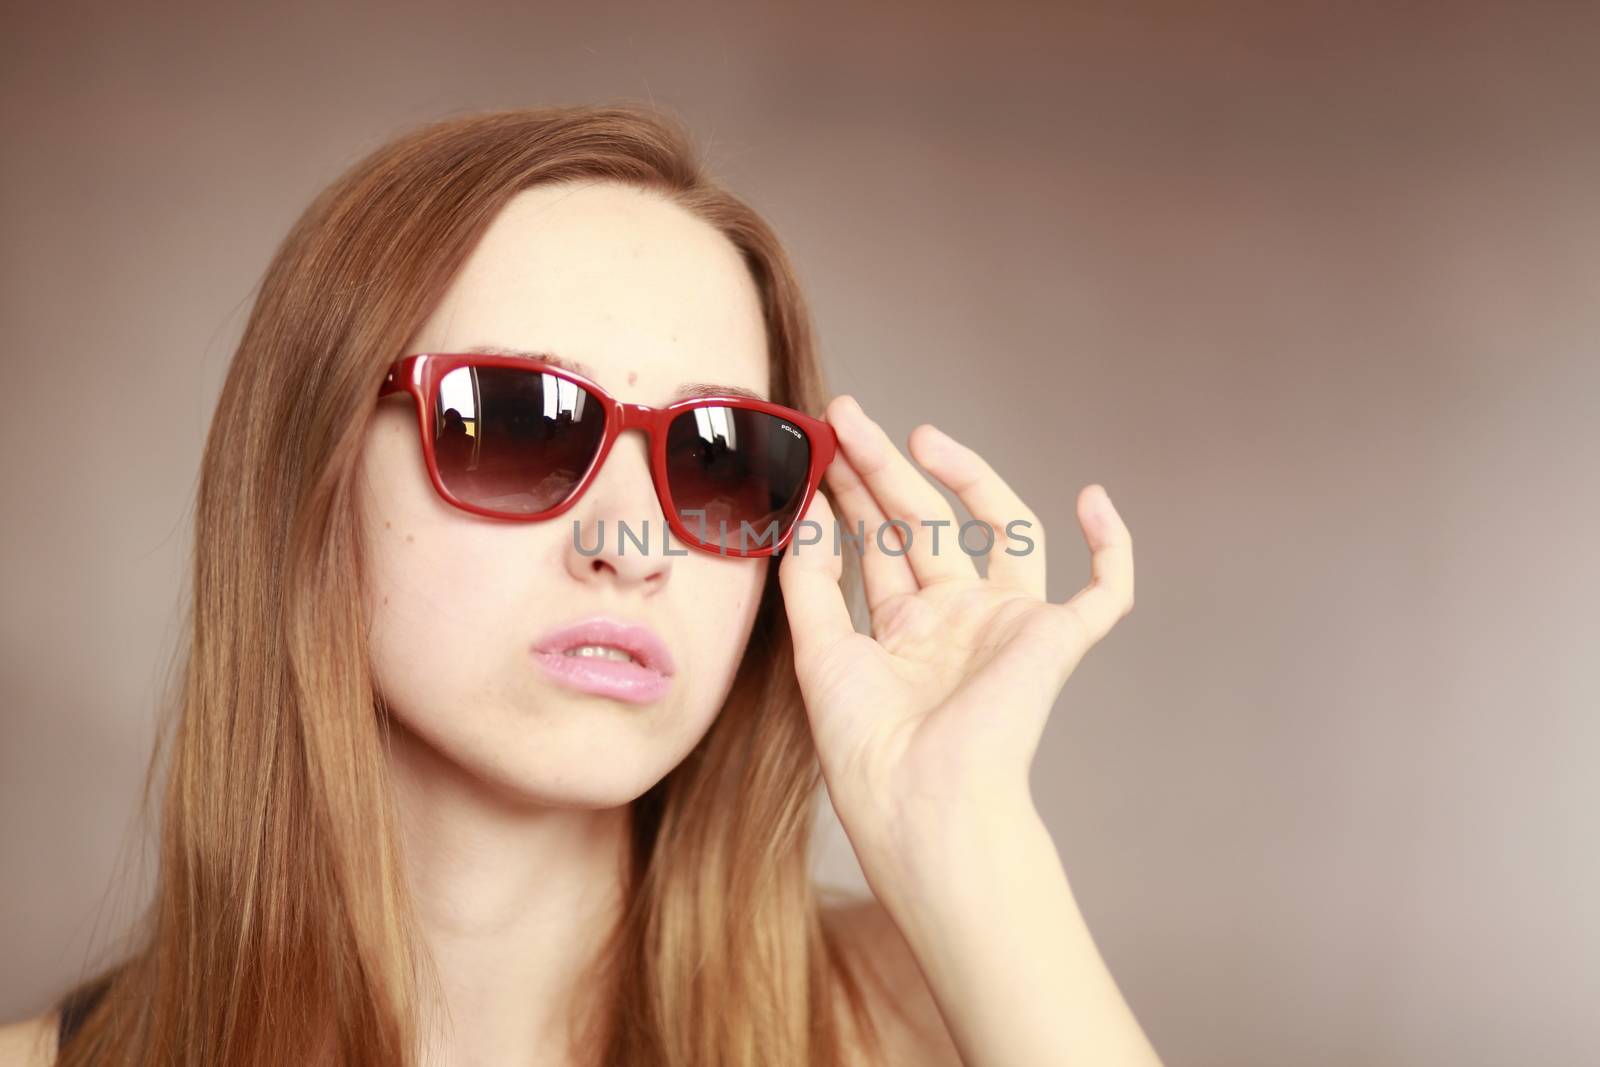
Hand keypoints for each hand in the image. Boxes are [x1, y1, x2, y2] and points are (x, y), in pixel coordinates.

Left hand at [777, 394, 1134, 876]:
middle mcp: (958, 621)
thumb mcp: (820, 652)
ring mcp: (1009, 626)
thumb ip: (811, 578)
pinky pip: (1105, 592)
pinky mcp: (1056, 641)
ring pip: (1002, 530)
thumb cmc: (867, 749)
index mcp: (906, 629)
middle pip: (927, 522)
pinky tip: (1093, 500)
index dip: (854, 491)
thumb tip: (807, 508)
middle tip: (848, 416)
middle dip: (886, 469)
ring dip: (969, 479)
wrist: (922, 804)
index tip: (824, 444)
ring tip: (921, 436)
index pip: (881, 541)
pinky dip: (1112, 549)